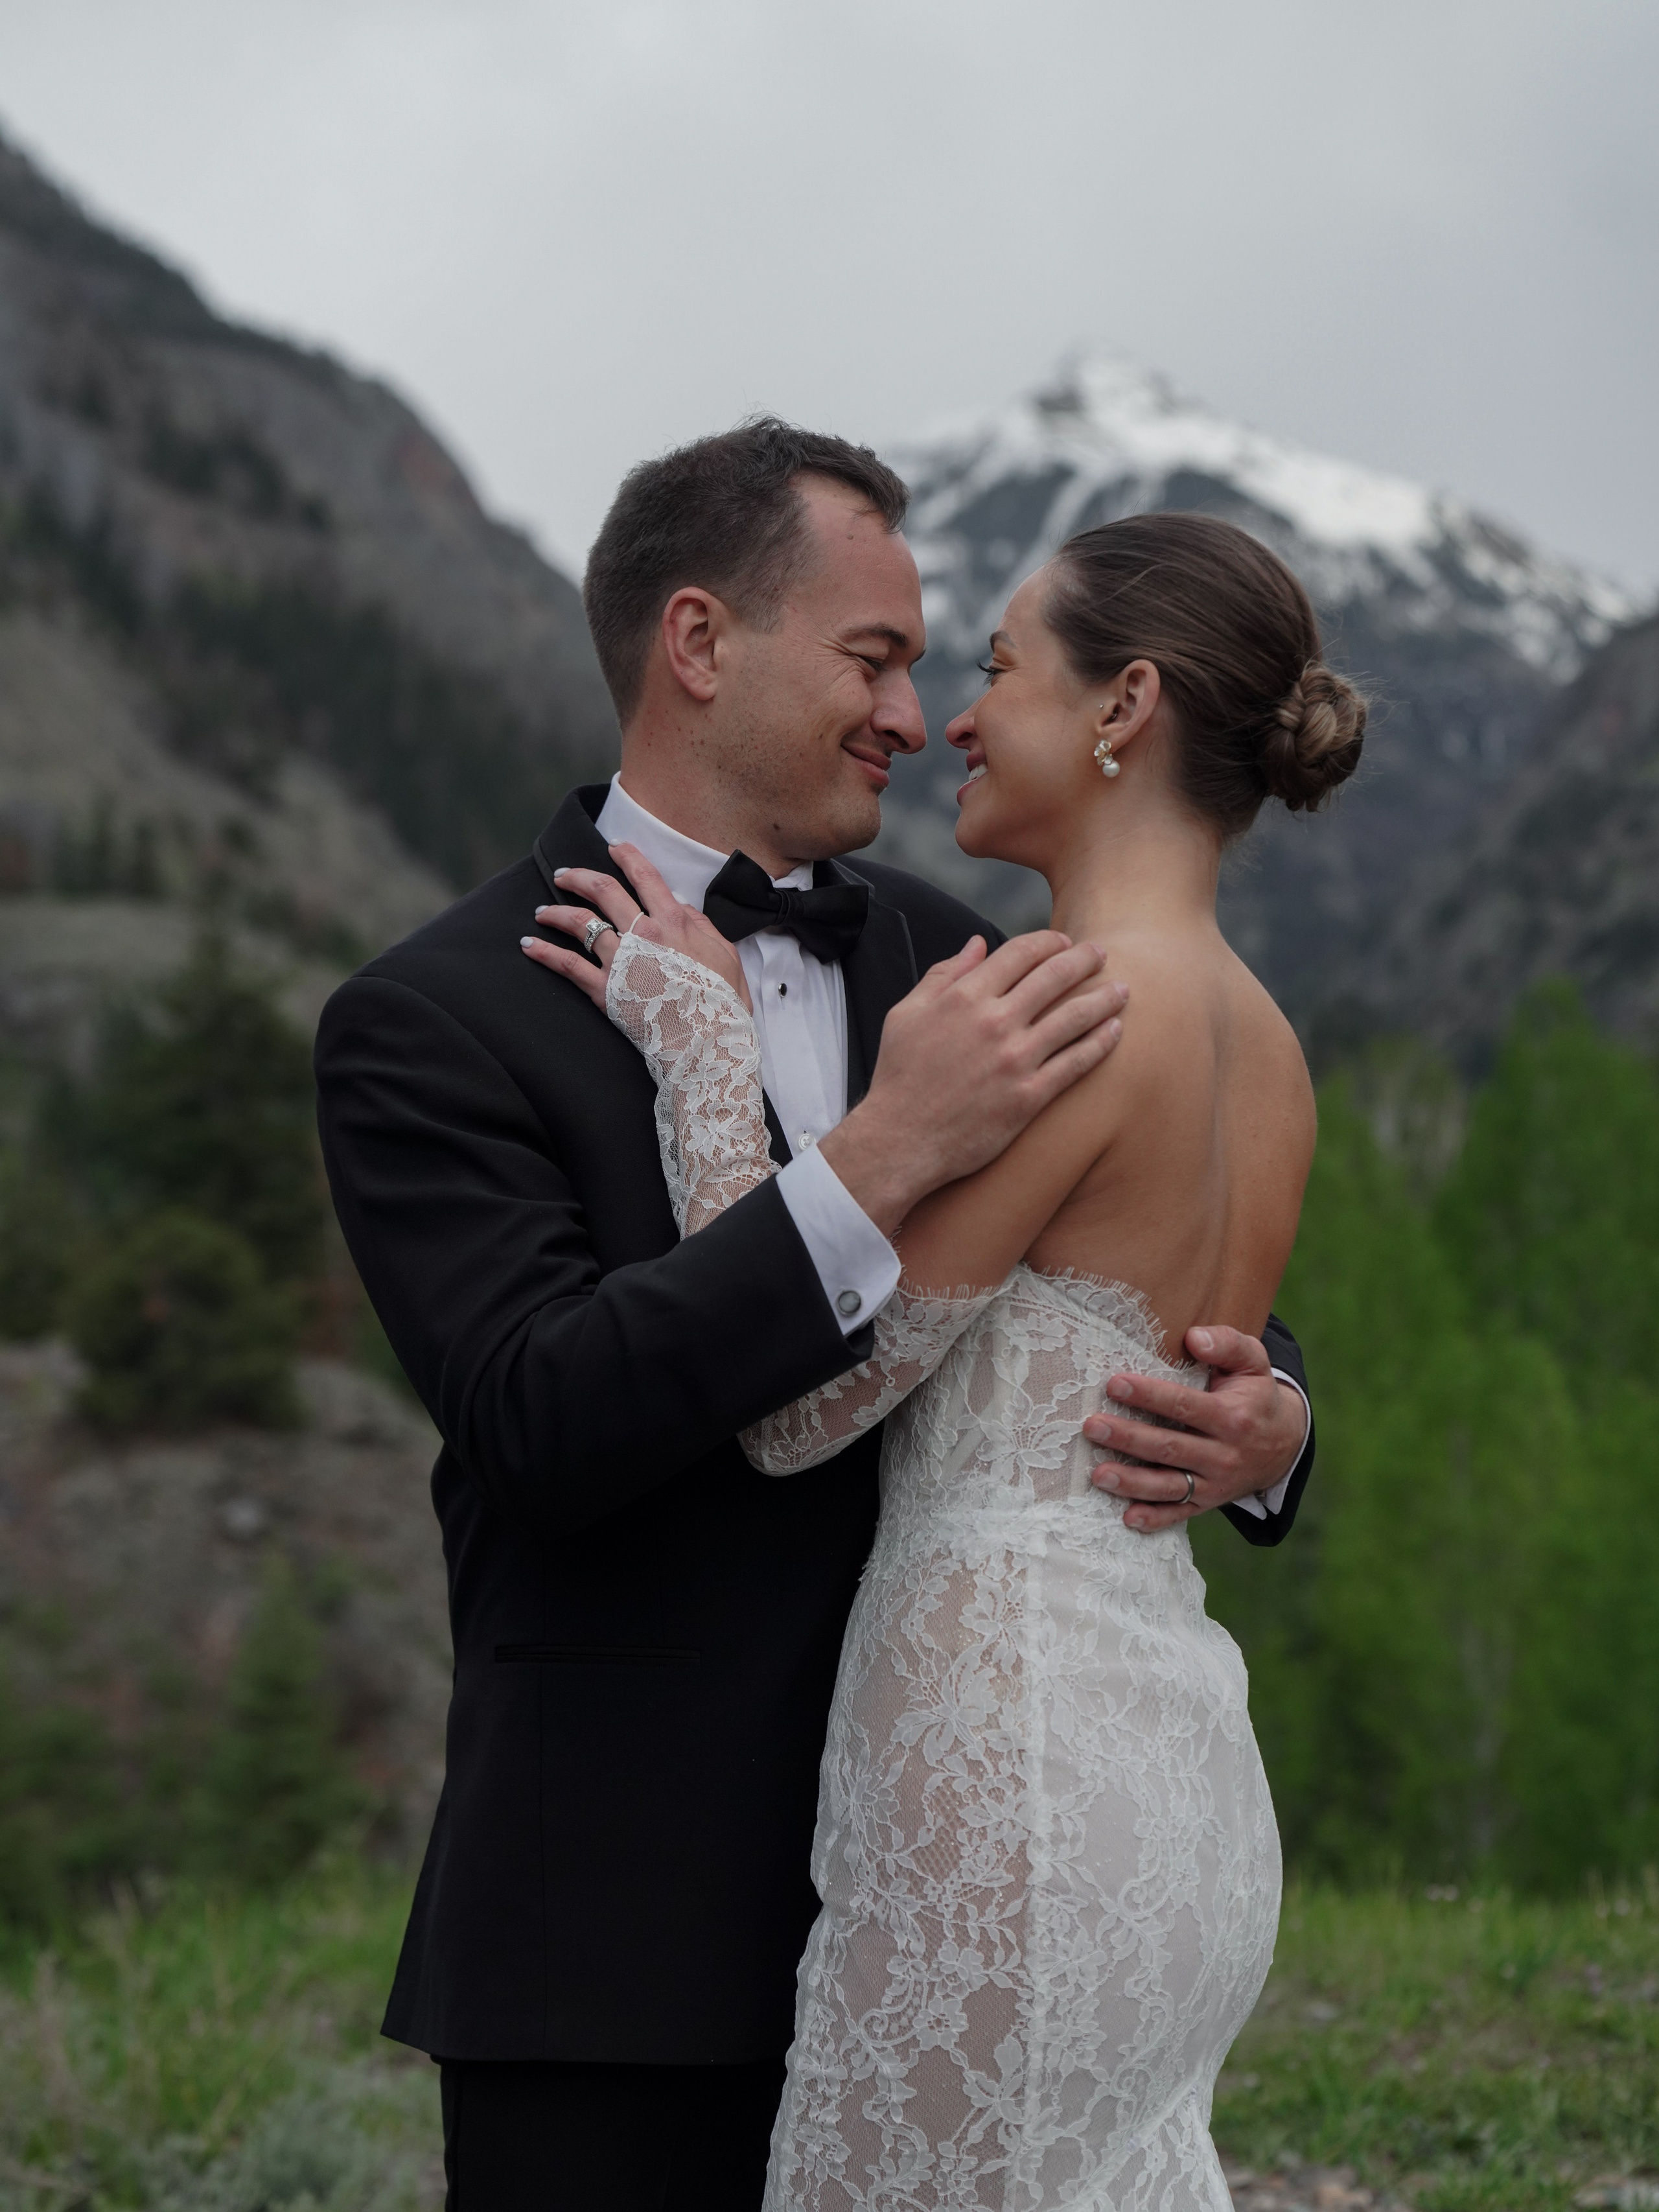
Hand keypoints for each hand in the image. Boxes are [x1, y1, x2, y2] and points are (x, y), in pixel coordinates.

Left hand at [519, 843, 750, 1010]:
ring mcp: (620, 961)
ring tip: (542, 910)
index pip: (645, 877)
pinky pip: (567, 965)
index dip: (627, 856)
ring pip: (579, 923)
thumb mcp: (725, 954)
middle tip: (564, 874)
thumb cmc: (723, 1002)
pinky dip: (544, 953)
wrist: (708, 1043)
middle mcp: (642, 934)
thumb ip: (701, 925)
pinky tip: (528, 945)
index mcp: (674, 921)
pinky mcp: (604, 990)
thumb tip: (680, 905)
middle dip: (579, 876)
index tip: (614, 847)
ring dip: (556, 912)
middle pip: (603, 890)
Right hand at [818, 932, 1127, 1234]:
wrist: (900, 1141)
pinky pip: (1076, 1063)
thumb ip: (943, 974)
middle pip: (1054, 977)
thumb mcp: (906, 1014)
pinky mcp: (1029, 1097)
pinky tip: (1115, 1032)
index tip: (1063, 941)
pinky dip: (1100, 1043)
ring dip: (1104, 998)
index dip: (1048, 941)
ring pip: (1074, 1017)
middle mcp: (994, 1022)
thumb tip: (976, 945)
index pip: (1020, 953)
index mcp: (964, 997)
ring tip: (1123, 990)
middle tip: (1103, 953)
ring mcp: (1014, 1060)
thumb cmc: (900, 1077)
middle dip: (1085, 959)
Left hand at [1083, 1325, 1307, 1534]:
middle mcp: (1224, 1454)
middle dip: (1129, 1438)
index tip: (1114, 1384)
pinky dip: (1155, 1519)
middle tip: (1092, 1427)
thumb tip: (1193, 1338)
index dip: (1150, 1395)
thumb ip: (1227, 1343)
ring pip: (1170, 1486)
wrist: (1283, 1444)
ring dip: (1133, 1483)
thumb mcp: (1253, 1362)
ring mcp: (1216, 1483)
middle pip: (1170, 1447)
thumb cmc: (1255, 1394)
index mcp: (1232, 1416)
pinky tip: (1128, 1518)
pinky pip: (1180, 1513)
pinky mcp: (1207, 1502)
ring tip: (1098, 1474)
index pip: (1185, 1406)